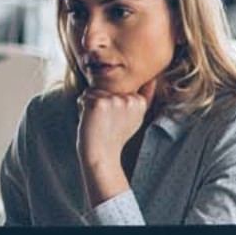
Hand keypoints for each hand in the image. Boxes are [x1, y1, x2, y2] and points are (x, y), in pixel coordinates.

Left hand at [74, 80, 153, 206]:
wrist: (102, 155)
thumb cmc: (116, 136)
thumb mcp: (136, 117)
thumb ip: (145, 98)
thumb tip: (153, 79)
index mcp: (139, 101)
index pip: (118, 88)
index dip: (112, 103)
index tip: (115, 120)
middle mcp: (129, 99)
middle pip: (106, 88)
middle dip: (102, 103)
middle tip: (106, 122)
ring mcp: (114, 100)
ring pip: (94, 91)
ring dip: (91, 105)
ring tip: (99, 122)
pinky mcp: (98, 103)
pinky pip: (84, 96)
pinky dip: (82, 107)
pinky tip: (90, 120)